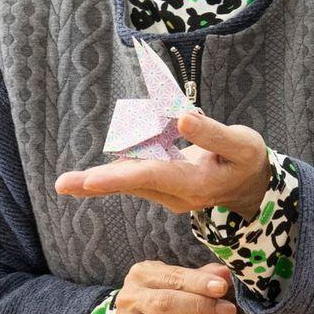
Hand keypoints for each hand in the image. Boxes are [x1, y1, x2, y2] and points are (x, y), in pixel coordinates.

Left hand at [55, 112, 269, 217]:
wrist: (251, 185)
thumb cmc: (247, 160)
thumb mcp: (240, 144)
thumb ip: (212, 133)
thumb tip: (180, 118)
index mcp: (195, 185)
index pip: (153, 177)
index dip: (122, 176)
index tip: (91, 179)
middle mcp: (176, 195)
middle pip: (132, 184)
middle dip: (96, 183)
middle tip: (62, 184)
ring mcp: (168, 194)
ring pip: (129, 181)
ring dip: (101, 177)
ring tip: (67, 183)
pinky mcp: (162, 186)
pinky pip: (135, 175)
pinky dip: (117, 168)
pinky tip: (90, 175)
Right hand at [113, 261, 236, 313]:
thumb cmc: (158, 301)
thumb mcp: (174, 284)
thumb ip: (199, 278)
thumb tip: (224, 273)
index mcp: (142, 275)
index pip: (173, 277)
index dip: (198, 282)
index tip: (222, 287)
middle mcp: (131, 298)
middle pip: (166, 302)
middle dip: (201, 307)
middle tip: (228, 312)